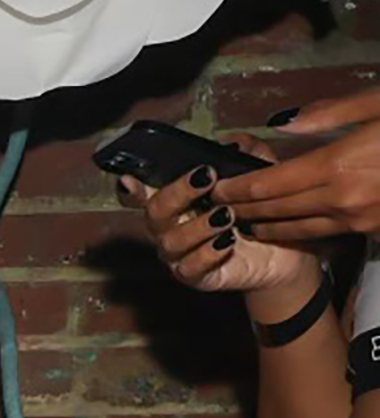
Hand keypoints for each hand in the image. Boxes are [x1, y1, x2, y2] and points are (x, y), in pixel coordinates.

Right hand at [117, 171, 318, 296]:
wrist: (285, 251)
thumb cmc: (262, 212)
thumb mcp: (260, 177)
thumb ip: (248, 154)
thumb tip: (233, 141)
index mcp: (177, 200)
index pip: (143, 193)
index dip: (130, 187)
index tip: (131, 177)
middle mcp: (170, 227)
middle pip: (154, 212)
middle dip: (177, 193)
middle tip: (207, 177)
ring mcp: (179, 254)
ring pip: (171, 241)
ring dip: (198, 226)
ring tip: (227, 215)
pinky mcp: (196, 276)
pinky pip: (190, 268)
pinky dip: (207, 253)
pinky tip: (228, 242)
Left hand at [213, 90, 379, 244]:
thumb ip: (331, 112)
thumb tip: (282, 122)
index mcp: (337, 165)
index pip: (268, 183)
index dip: (236, 188)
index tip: (214, 187)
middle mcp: (341, 199)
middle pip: (275, 209)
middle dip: (241, 208)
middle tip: (215, 206)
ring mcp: (357, 219)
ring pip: (296, 227)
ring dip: (263, 224)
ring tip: (239, 220)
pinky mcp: (372, 230)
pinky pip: (322, 233)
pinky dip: (295, 230)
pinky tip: (282, 226)